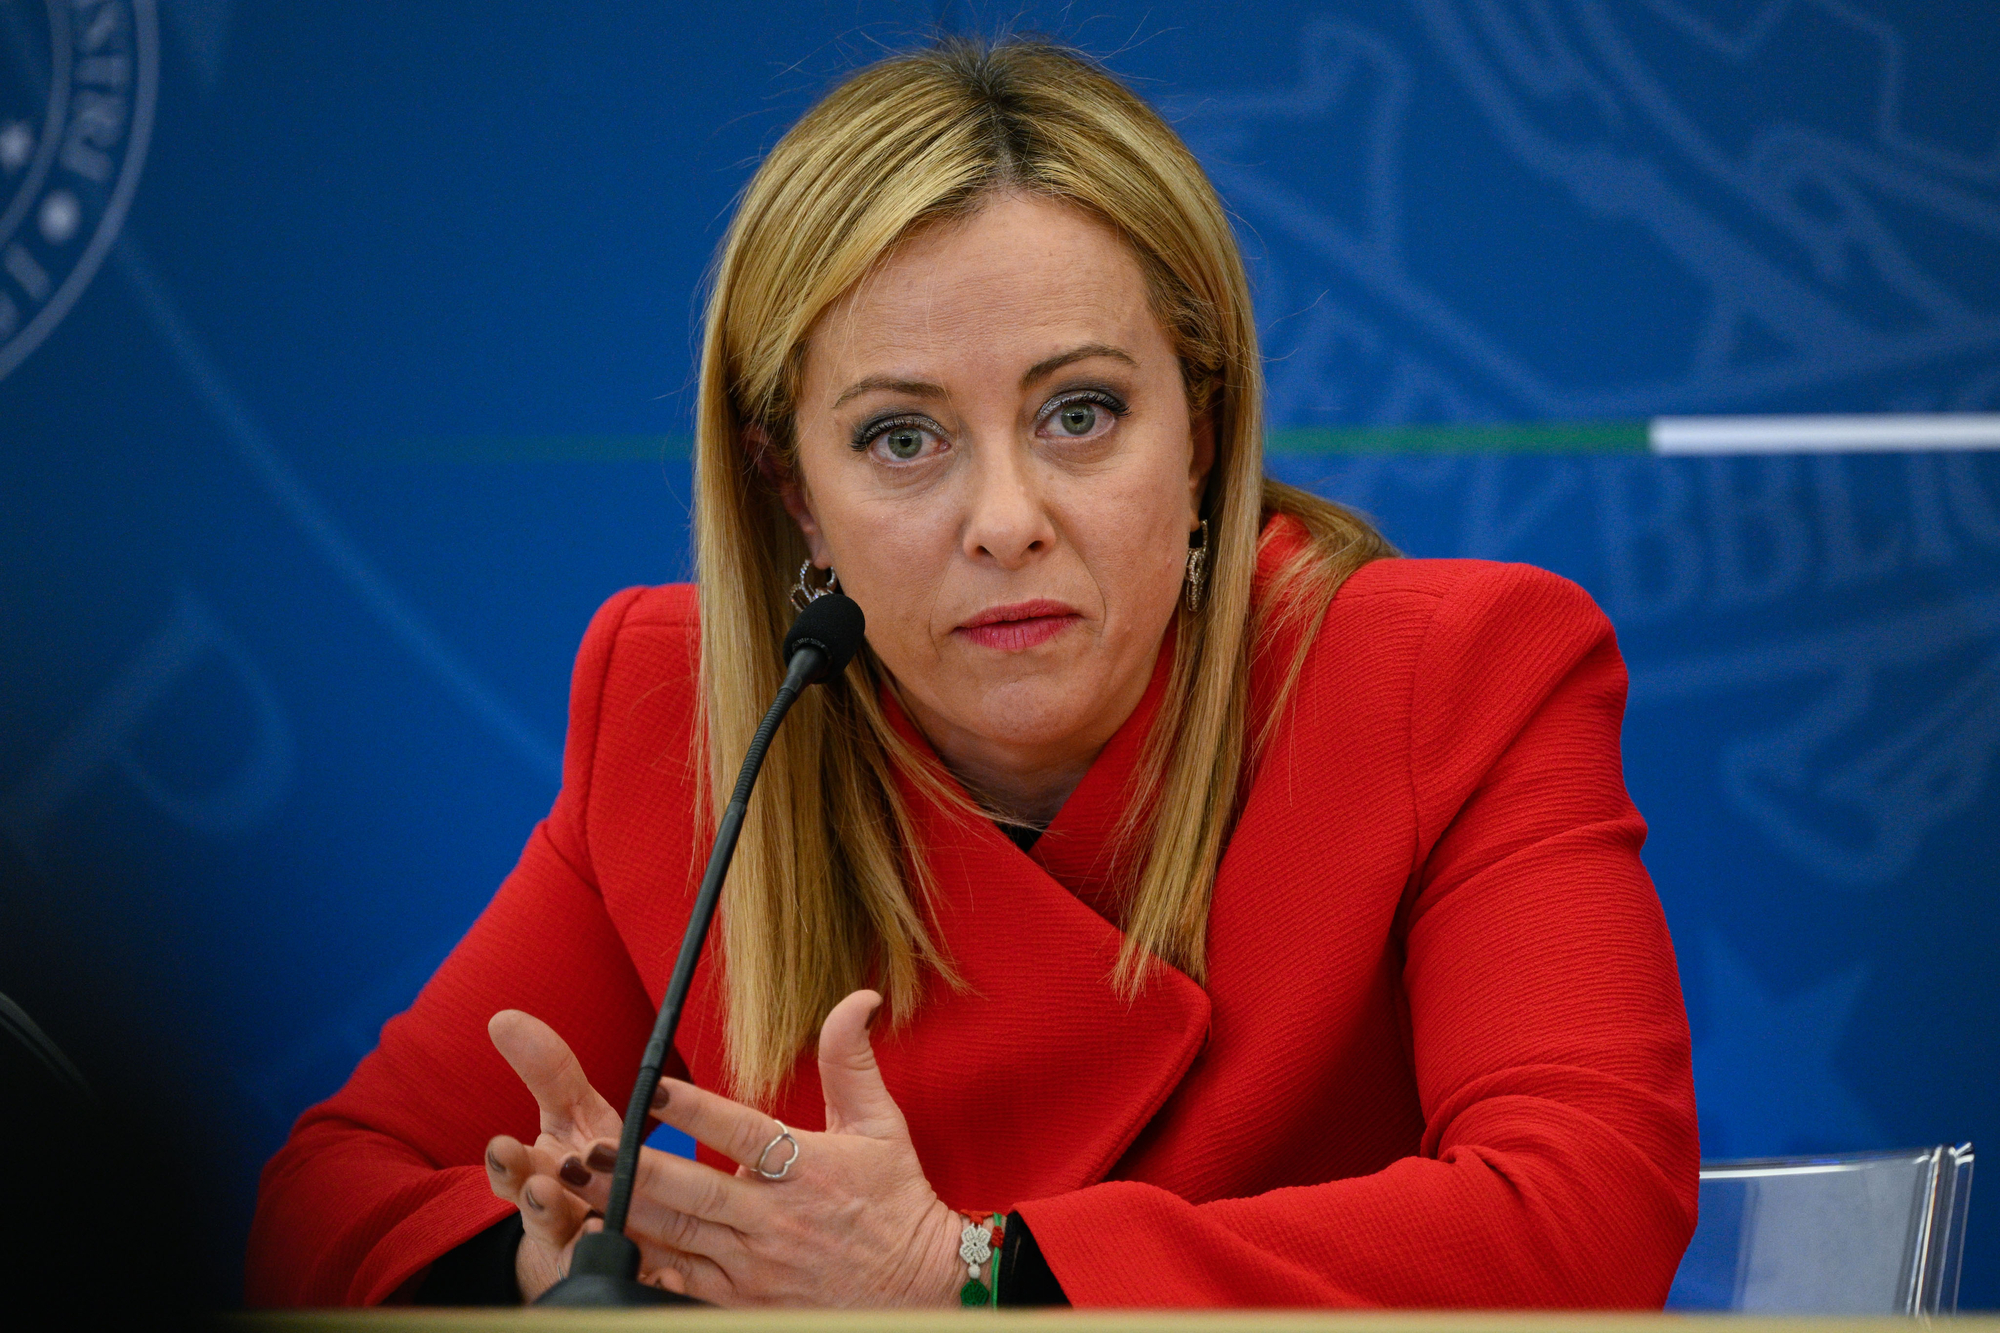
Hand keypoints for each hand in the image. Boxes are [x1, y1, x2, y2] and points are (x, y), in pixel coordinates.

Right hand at [482, 1009, 626, 1300]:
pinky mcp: (633, 1284)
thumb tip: (504, 1018)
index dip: (509, 1164)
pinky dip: (651, 1284)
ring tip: (601, 1227)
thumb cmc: (589, 1170)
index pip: (516, 1174)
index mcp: (544, 1181)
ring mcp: (594, 1258)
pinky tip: (664, 1278)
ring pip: (589, 1255)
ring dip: (592, 1241)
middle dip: (541, 1204)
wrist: (596, 1241)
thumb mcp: (571, 1118)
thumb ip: (547, 1071)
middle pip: (545, 1220)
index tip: (504, 1145)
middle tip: (543, 1188)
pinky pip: (642, 1288)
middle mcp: (562, 1225)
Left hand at [554, 990, 964, 1306]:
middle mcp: (775, 1220)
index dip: (696, 1110)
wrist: (918, 1291)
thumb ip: (851, 1061)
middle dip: (633, 1171)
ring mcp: (754, 1267)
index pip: (743, 1133)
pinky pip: (682, 1284)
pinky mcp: (742, 1302)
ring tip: (574, 1188)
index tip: (652, 1088)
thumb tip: (858, 997)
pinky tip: (603, 1249)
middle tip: (584, 1149)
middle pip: (693, 1192)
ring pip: (676, 1237)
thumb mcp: (882, 1126)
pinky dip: (643, 1266)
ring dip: (621, 1212)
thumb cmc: (896, 1202)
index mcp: (807, 1169)